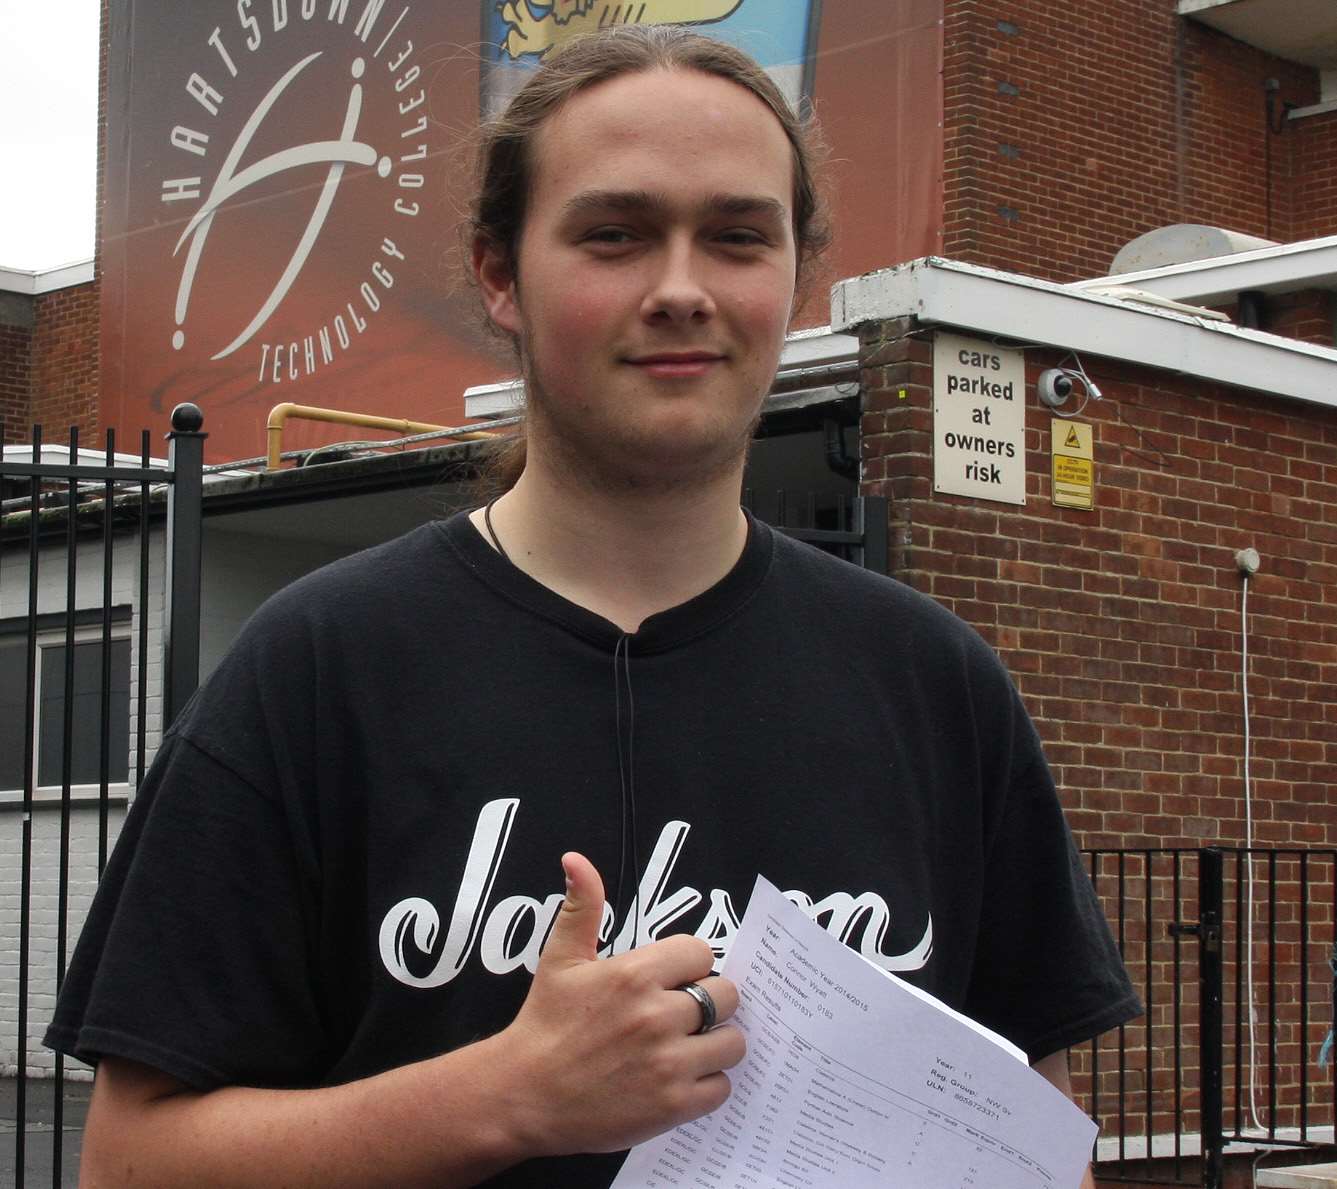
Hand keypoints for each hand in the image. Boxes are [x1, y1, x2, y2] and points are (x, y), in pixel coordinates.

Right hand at [496, 851, 744, 1156]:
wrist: (522, 1096)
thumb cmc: (544, 1023)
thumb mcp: (560, 958)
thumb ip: (582, 906)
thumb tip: (576, 858)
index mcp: (635, 974)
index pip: (701, 952)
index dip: (690, 964)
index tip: (674, 979)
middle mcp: (657, 1016)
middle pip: (726, 995)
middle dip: (710, 1001)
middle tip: (685, 1014)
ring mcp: (668, 1063)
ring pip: (732, 1042)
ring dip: (716, 1043)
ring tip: (689, 1046)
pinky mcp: (673, 1106)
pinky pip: (722, 1087)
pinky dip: (708, 1084)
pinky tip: (681, 1078)